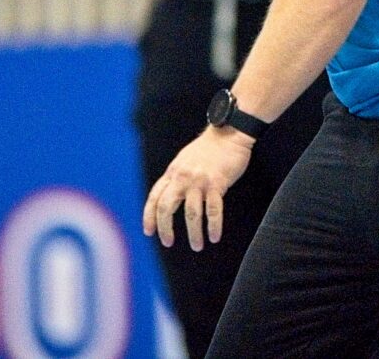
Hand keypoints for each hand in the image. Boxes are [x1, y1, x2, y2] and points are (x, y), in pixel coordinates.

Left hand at [143, 126, 252, 250]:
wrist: (229, 132)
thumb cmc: (209, 148)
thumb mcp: (184, 160)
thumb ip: (176, 178)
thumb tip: (169, 197)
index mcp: (173, 172)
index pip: (154, 197)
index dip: (149, 217)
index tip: (149, 232)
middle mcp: (183, 177)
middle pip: (166, 208)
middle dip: (165, 229)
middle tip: (168, 242)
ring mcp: (200, 181)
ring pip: (191, 214)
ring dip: (194, 234)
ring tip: (197, 246)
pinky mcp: (217, 183)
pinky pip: (214, 210)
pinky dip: (214, 226)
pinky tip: (214, 237)